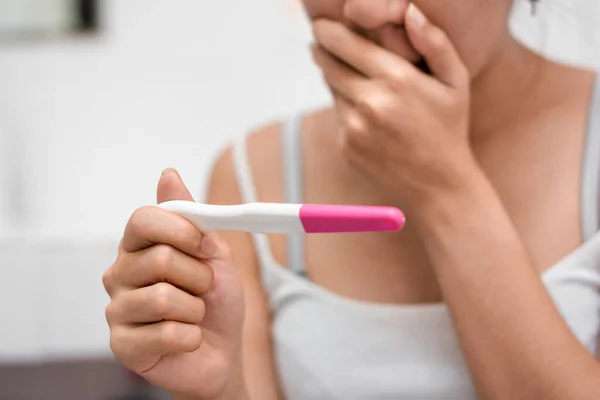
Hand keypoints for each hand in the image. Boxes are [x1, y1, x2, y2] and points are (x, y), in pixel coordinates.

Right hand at [103, 169, 244, 398]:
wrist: (222, 350)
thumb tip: (168, 175)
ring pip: (164, 298)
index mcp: (138, 247)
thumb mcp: (213, 253)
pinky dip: (192, 336)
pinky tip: (187, 339)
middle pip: (160, 258)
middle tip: (203, 289)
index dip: (181, 230)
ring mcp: (117, 310)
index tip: (206, 245)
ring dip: (196, 309)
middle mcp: (119, 274)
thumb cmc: (214, 300)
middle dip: (199, 276)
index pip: (143, 219)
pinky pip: (168, 334)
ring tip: (194, 315)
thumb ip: (192, 217)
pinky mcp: (122, 346)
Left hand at [311, 3, 476, 207]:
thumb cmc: (449, 128)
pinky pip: (339, 117)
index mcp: (396, 79)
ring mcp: (354, 127)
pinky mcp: (347, 146)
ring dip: (336, 80)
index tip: (320, 25)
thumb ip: (435, 42)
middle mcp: (369, 102)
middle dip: (321, 50)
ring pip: (333, 91)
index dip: (328, 31)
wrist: (438, 185)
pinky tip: (368, 114)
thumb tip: (411, 10)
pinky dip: (347, 109)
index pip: (346, 44)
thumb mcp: (456, 82)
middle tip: (318, 42)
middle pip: (329, 65)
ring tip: (353, 78)